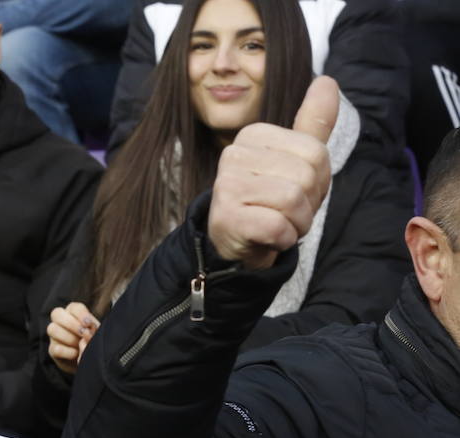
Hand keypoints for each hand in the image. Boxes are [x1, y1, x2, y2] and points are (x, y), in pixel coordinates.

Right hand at [47, 302, 99, 374]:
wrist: (87, 360)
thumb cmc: (92, 341)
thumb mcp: (96, 333)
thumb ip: (93, 330)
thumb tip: (88, 332)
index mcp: (73, 313)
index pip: (74, 307)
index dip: (81, 314)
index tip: (88, 324)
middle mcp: (60, 321)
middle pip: (56, 313)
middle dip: (71, 324)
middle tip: (83, 333)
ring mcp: (54, 335)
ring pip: (52, 329)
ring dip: (69, 337)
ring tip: (80, 345)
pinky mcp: (52, 349)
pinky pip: (55, 348)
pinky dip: (68, 352)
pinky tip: (76, 354)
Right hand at [208, 75, 337, 269]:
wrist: (235, 241)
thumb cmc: (269, 200)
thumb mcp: (295, 159)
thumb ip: (312, 122)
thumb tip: (327, 81)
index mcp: (254, 134)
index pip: (316, 153)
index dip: (318, 181)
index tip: (295, 190)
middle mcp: (234, 154)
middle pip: (306, 176)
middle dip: (308, 204)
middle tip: (286, 211)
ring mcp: (226, 186)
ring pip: (293, 201)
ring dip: (296, 223)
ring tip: (278, 223)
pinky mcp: (226, 217)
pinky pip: (276, 227)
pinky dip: (282, 238)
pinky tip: (267, 237)